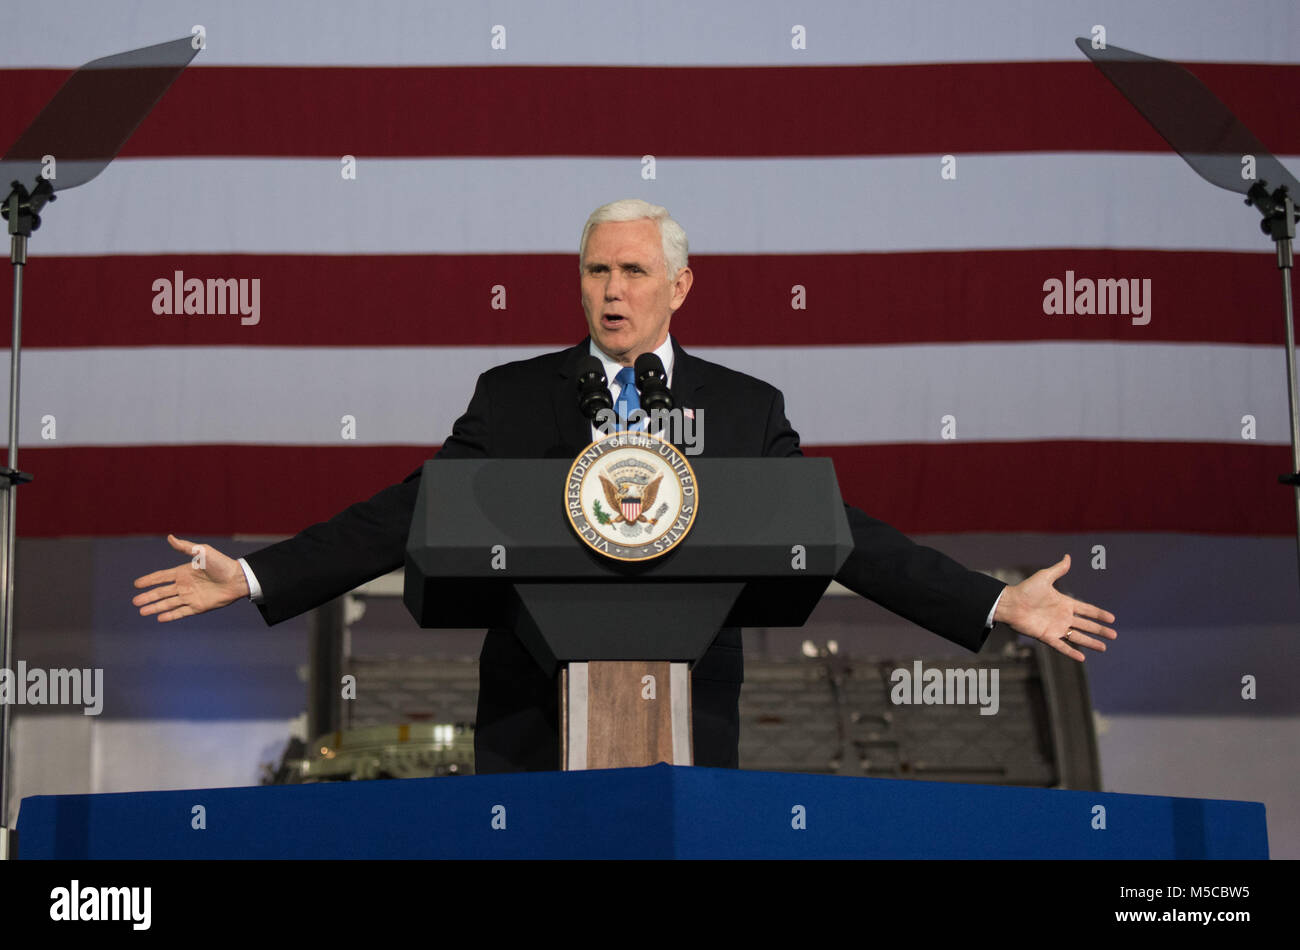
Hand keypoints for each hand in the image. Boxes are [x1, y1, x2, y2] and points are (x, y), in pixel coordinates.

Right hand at [132, 534, 249, 621]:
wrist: (237, 578)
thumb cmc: (221, 563)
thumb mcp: (202, 552)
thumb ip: (185, 547)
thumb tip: (170, 537)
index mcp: (183, 572)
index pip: (162, 577)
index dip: (149, 580)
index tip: (136, 584)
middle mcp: (184, 585)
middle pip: (162, 592)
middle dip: (148, 597)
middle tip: (135, 602)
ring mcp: (190, 597)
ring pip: (168, 603)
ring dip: (155, 607)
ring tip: (142, 611)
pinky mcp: (198, 607)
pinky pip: (181, 612)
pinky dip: (170, 615)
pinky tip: (159, 618)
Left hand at [994, 554, 1115, 660]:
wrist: (1010, 603)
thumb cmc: (1025, 589)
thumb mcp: (1044, 577)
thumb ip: (1058, 570)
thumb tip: (1068, 557)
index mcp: (1064, 603)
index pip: (1086, 610)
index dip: (1099, 614)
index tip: (1112, 618)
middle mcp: (1062, 617)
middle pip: (1086, 625)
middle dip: (1100, 630)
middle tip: (1114, 635)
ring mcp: (1055, 627)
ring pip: (1077, 637)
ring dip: (1091, 642)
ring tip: (1104, 648)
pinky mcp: (1046, 636)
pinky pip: (1061, 646)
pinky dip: (1071, 652)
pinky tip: (1082, 658)